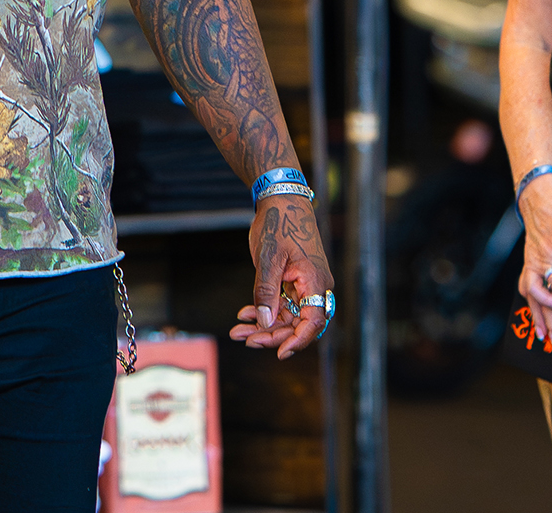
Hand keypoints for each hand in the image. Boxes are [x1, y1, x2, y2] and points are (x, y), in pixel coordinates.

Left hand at [229, 195, 332, 359]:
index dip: (298, 340)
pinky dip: (263, 310)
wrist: (280, 198)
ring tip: (237, 331)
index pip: (313, 321)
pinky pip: (281, 303)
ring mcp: (304, 284)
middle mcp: (314, 285)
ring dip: (263, 325)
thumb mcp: (268, 258)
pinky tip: (243, 314)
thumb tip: (265, 323)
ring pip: (287, 315)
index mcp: (314, 280)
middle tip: (244, 339)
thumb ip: (267, 292)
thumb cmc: (279, 223)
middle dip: (270, 334)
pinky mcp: (293, 280)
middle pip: (297, 322)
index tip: (279, 353)